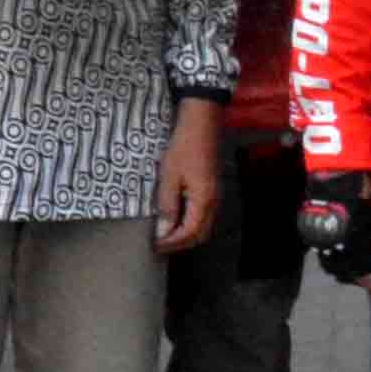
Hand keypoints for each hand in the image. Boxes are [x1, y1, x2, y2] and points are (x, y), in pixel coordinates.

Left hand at [151, 101, 224, 256]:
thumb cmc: (183, 148)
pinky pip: (203, 216)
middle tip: (159, 245)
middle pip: (200, 235)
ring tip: (165, 235)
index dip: (173, 243)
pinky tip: (175, 220)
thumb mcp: (169, 176)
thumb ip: (167, 205)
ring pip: (203, 227)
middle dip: (180, 244)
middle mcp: (213, 202)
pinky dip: (190, 224)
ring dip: (185, 235)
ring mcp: (215, 197)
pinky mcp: (211, 190)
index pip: (190, 233)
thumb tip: (164, 231)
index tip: (155, 246)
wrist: (201, 125)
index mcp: (203, 200)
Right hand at [297, 168, 370, 291]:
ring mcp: (318, 237)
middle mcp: (331, 243)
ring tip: (360, 269)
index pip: (361, 273)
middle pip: (343, 272)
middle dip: (360, 279)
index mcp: (350, 241)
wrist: (336, 169)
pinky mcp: (310, 230)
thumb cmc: (365, 191)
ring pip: (330, 265)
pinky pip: (322, 253)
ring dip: (345, 271)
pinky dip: (334, 259)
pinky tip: (345, 255)